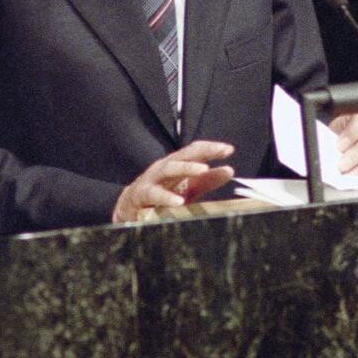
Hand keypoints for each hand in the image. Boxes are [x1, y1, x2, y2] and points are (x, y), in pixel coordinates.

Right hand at [112, 140, 235, 222]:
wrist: (127, 209)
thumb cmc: (161, 196)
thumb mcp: (186, 187)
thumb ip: (206, 180)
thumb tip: (229, 170)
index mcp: (175, 164)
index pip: (194, 150)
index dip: (211, 148)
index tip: (229, 150)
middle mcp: (163, 167)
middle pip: (183, 155)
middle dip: (202, 152)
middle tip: (220, 152)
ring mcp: (151, 180)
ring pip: (168, 169)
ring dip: (186, 168)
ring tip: (202, 170)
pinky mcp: (140, 196)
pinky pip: (154, 195)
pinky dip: (166, 198)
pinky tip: (179, 202)